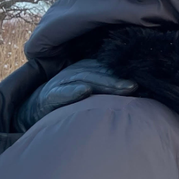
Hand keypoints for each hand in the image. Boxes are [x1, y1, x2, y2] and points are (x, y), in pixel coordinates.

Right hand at [15, 59, 137, 131]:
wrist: (33, 109)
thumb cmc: (68, 99)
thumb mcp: (88, 90)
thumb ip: (108, 88)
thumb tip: (138, 90)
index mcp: (87, 70)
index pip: (109, 69)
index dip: (125, 72)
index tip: (145, 78)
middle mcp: (75, 73)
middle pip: (101, 74)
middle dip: (119, 80)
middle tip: (137, 85)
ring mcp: (62, 83)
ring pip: (86, 80)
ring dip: (105, 84)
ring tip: (123, 88)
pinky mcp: (49, 96)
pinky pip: (61, 93)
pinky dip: (72, 92)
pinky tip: (85, 92)